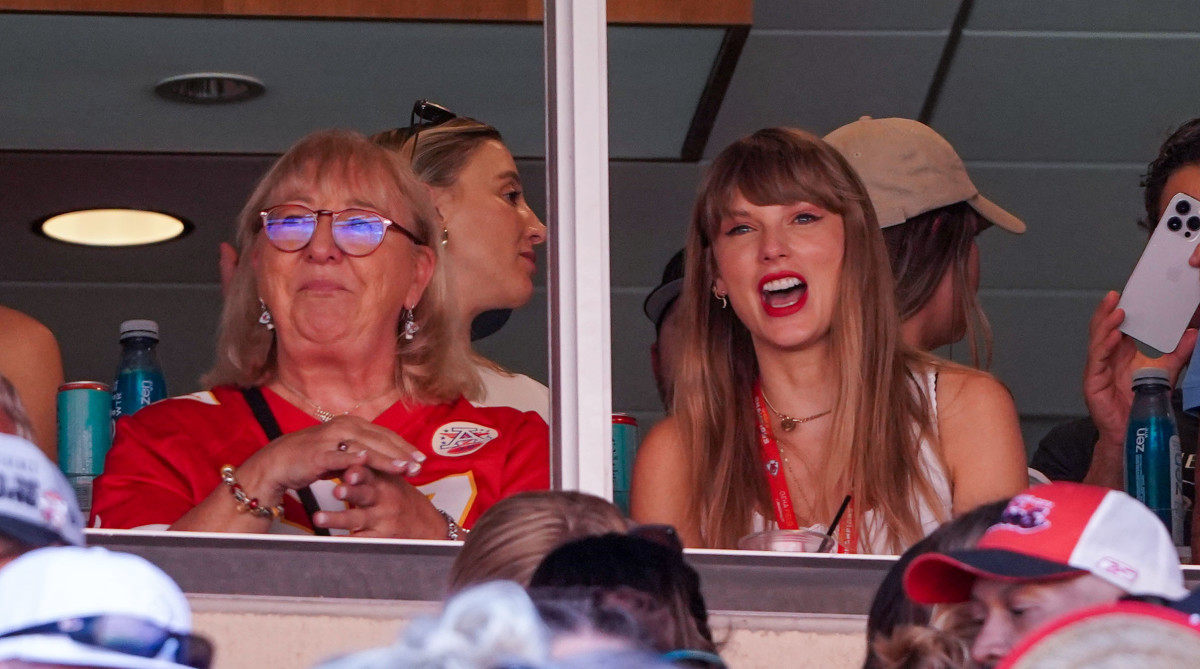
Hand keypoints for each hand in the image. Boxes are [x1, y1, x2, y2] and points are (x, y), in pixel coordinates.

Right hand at [236, 415, 424, 503]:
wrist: (279, 462)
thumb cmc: (312, 458)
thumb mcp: (342, 451)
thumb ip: (363, 452)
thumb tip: (388, 458)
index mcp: (351, 424)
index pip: (385, 434)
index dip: (404, 446)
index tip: (421, 458)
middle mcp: (343, 426)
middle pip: (379, 440)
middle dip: (402, 453)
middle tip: (419, 465)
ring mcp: (331, 439)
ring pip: (365, 448)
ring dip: (386, 458)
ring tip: (404, 467)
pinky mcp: (318, 453)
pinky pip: (340, 456)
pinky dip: (355, 458)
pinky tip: (368, 461)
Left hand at [313, 463, 447, 538]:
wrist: (426, 525)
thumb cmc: (400, 498)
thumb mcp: (390, 480)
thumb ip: (368, 468)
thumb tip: (342, 452)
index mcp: (383, 481)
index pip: (369, 471)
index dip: (359, 468)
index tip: (347, 467)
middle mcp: (383, 499)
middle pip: (365, 493)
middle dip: (351, 491)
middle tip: (337, 490)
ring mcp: (381, 519)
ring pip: (357, 518)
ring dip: (337, 518)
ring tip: (318, 518)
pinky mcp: (380, 537)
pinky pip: (360, 541)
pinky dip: (345, 541)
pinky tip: (331, 541)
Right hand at [1084, 291, 1196, 448]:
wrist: (1134, 430)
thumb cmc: (1143, 403)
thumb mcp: (1167, 372)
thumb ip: (1178, 353)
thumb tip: (1192, 333)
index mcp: (1121, 353)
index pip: (1117, 326)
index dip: (1118, 310)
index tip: (1127, 294)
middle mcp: (1107, 358)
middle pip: (1102, 329)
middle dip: (1106, 311)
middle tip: (1115, 296)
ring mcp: (1098, 369)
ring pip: (1097, 341)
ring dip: (1105, 325)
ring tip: (1117, 312)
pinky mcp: (1093, 382)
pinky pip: (1097, 360)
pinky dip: (1104, 347)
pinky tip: (1113, 337)